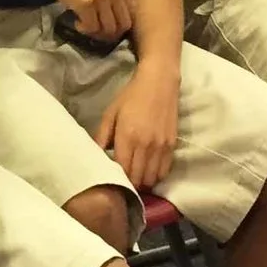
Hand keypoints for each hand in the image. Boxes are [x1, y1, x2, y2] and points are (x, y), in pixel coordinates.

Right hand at [35, 0, 132, 43]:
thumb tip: (117, 19)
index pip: (132, 13)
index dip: (120, 23)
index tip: (107, 24)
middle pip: (124, 24)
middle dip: (111, 33)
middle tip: (97, 30)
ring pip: (108, 29)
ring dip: (97, 32)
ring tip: (85, 25)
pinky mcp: (86, 4)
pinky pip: (92, 27)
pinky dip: (84, 29)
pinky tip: (77, 22)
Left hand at [96, 60, 178, 191]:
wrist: (159, 82)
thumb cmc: (131, 96)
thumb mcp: (110, 113)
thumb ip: (101, 136)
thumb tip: (95, 155)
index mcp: (128, 136)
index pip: (122, 170)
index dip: (117, 180)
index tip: (111, 180)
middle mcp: (146, 144)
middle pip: (137, 179)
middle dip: (129, 185)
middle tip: (122, 181)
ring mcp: (161, 146)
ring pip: (151, 178)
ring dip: (142, 182)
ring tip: (135, 177)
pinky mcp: (172, 145)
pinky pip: (164, 171)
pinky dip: (155, 176)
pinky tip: (148, 171)